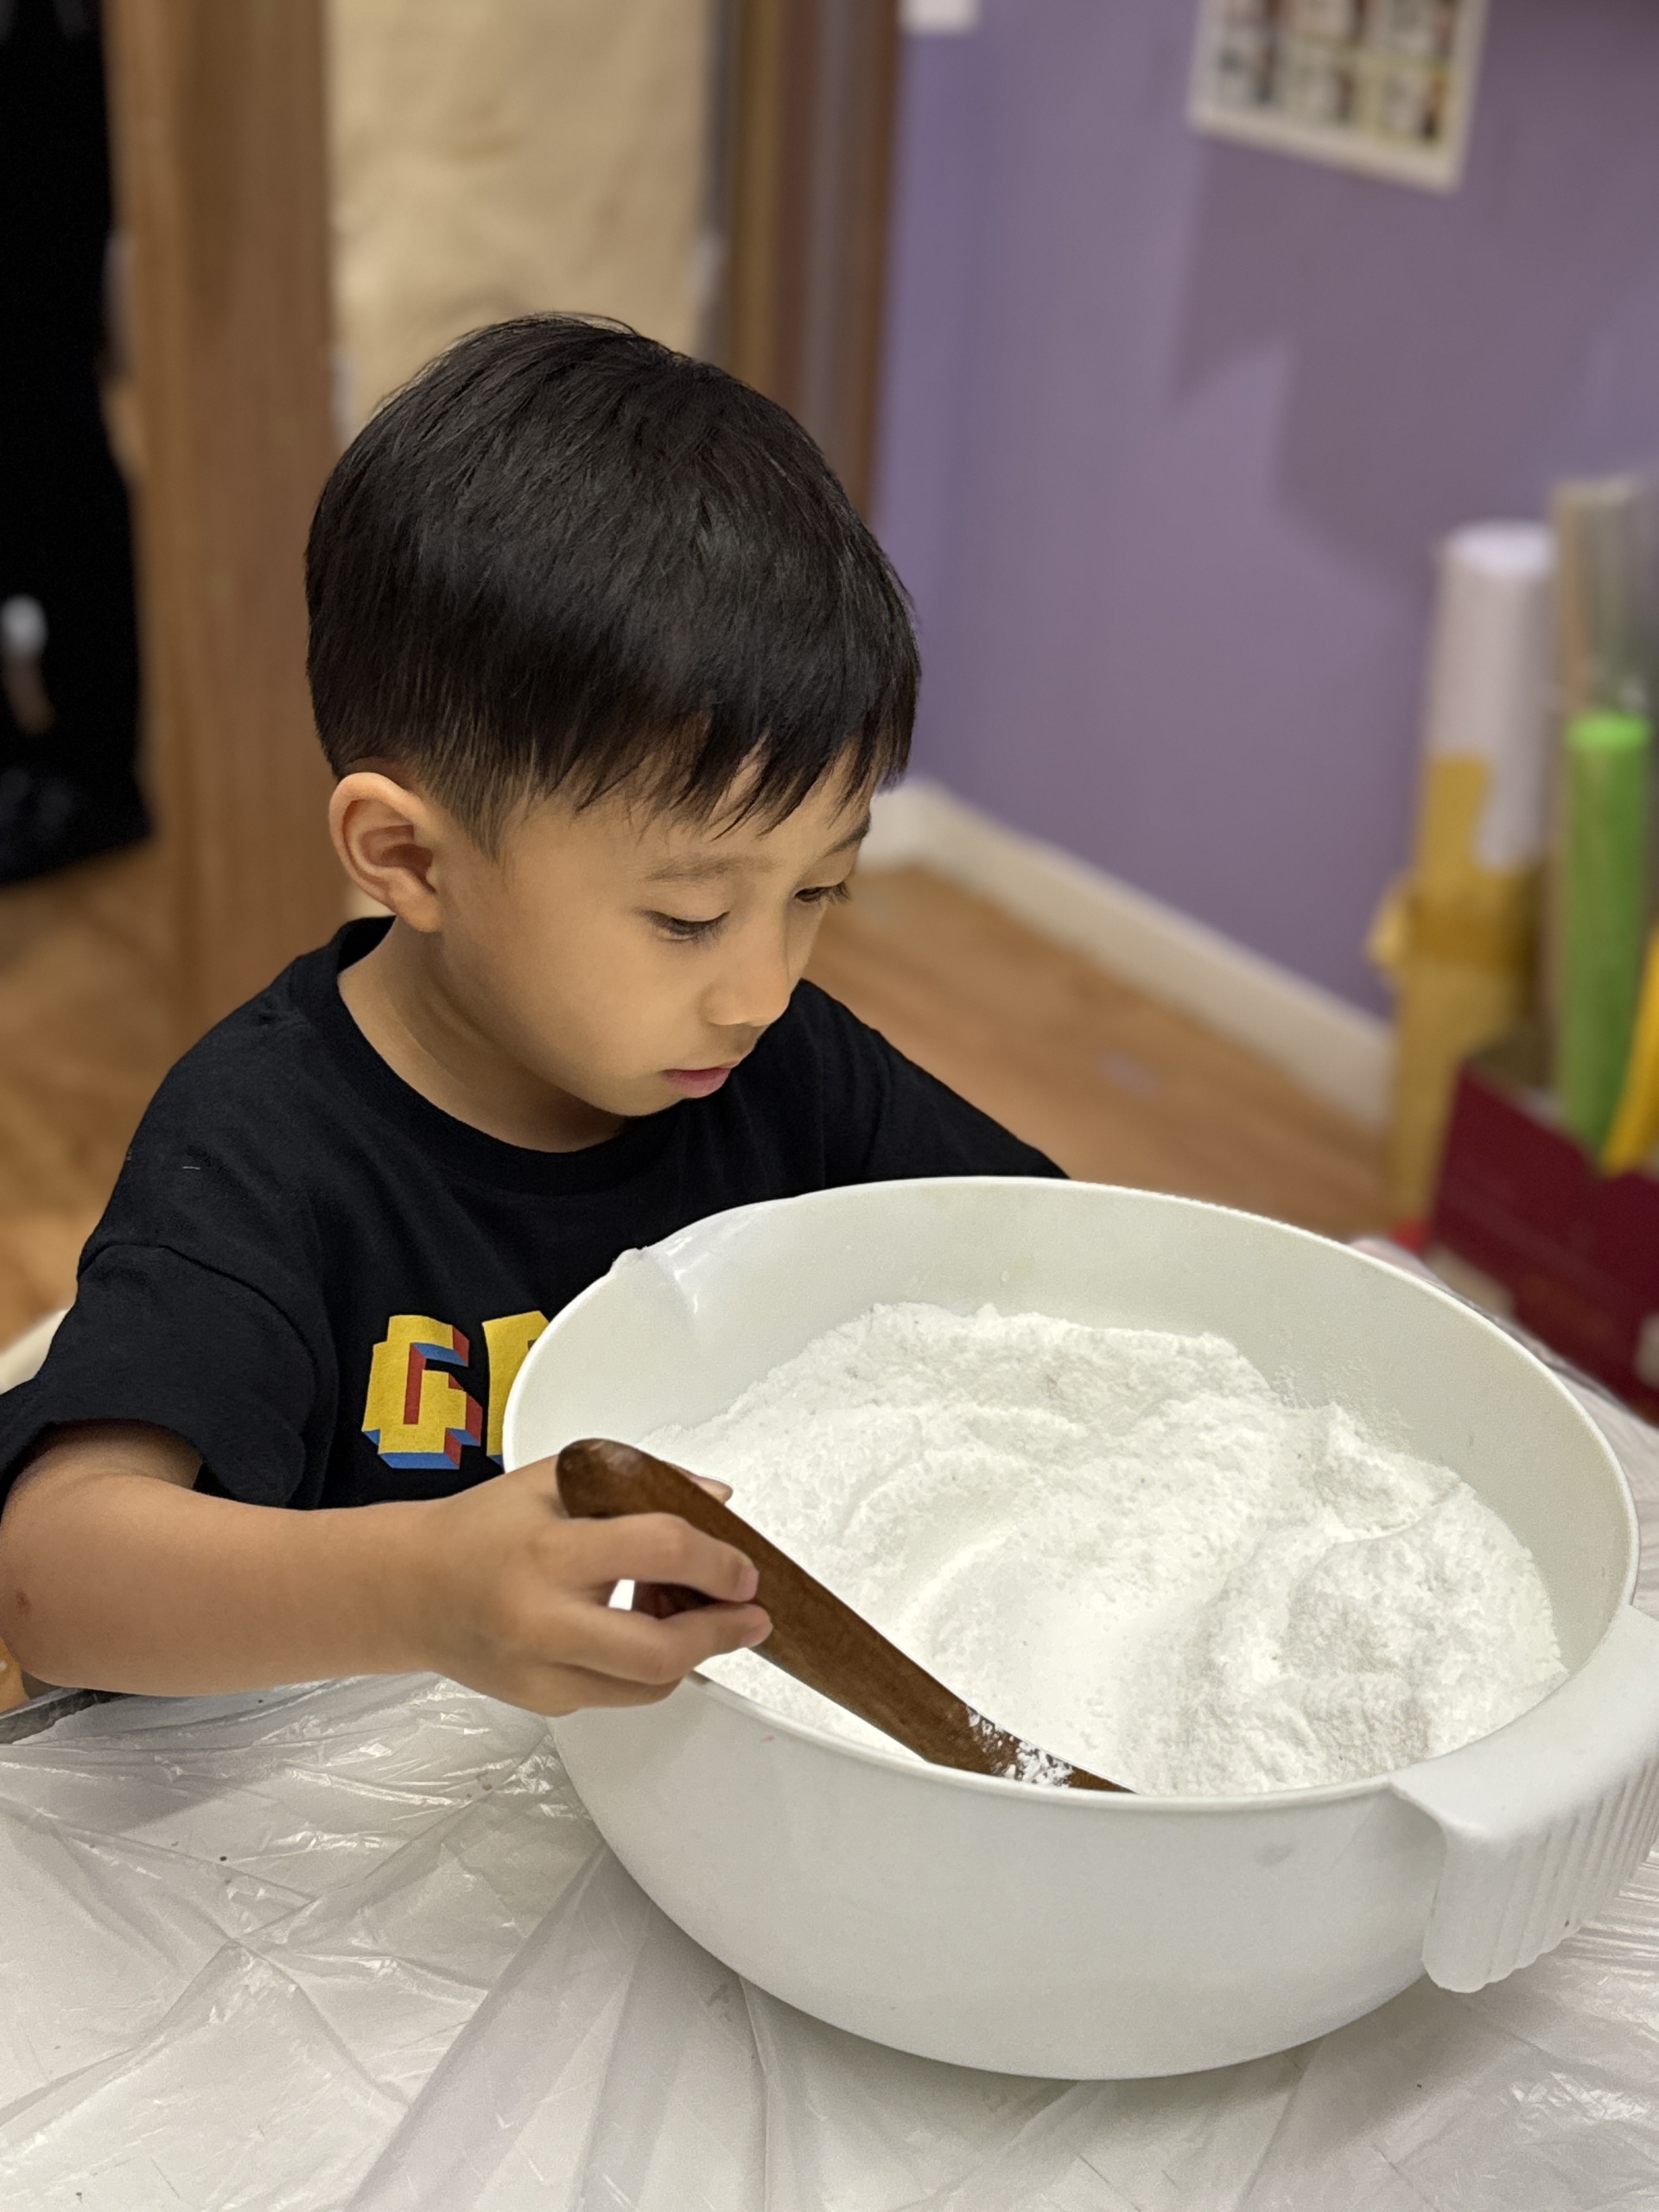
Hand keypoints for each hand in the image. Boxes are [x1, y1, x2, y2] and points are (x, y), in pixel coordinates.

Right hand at [401, 1454, 769, 1714]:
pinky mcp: (543, 1703)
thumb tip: (715, 1499)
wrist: (409, 1588)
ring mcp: (540, 1672)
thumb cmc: (480, 1529)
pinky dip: (647, 1666)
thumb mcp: (556, 1481)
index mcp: (549, 1552)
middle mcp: (542, 1621)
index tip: (743, 1567)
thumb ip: (639, 1482)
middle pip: (663, 1651)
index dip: (718, 1561)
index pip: (661, 1550)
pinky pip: (619, 1694)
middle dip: (723, 1633)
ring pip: (649, 1686)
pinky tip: (640, 1626)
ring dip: (691, 1652)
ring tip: (688, 1611)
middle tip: (750, 1615)